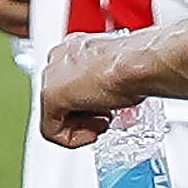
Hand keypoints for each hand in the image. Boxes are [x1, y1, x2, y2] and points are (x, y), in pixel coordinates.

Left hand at [38, 34, 143, 148]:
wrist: (136, 63)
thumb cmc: (137, 65)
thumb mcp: (122, 75)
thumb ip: (109, 84)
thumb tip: (113, 97)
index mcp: (75, 48)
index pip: (73, 84)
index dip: (92, 105)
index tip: (108, 110)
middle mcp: (59, 57)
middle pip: (63, 100)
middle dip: (84, 116)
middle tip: (105, 119)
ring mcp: (51, 75)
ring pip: (56, 115)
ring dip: (80, 127)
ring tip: (102, 123)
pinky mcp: (49, 95)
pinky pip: (51, 130)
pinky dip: (72, 139)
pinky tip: (92, 134)